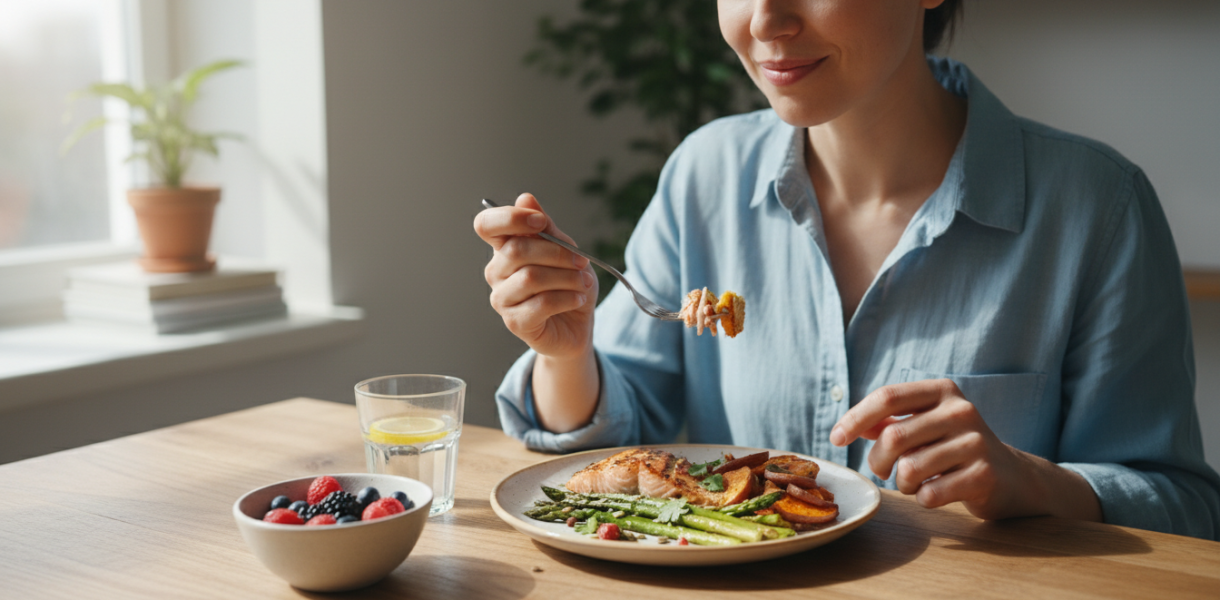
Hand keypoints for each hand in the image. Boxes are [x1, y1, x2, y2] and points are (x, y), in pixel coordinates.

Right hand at [474, 193, 598, 359]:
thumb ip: (547, 228)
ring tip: (585, 283)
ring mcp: (502, 298)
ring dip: (567, 278)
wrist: (577, 325)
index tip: (541, 222)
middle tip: (583, 262)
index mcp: (504, 248)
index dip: (510, 218)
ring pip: (530, 277)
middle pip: (516, 250)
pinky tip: (579, 299)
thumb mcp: (565, 250)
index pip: (486, 225)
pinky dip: (566, 298)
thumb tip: (526, 198)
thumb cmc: (568, 284)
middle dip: (557, 253)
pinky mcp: (515, 322)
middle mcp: (496, 272)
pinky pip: (540, 304)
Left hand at [830, 379, 1101, 521]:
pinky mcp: (984, 475)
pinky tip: (935, 492)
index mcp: (942, 391)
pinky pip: (930, 493)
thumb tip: (849, 425)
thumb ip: (888, 421)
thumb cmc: (955, 448)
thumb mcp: (924, 425)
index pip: (888, 397)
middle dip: (877, 460)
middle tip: (881, 470)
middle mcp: (961, 410)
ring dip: (902, 482)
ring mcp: (976, 442)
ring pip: (909, 468)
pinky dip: (923, 499)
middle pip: (893, 436)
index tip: (834, 438)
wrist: (1013, 477)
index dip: (855, 418)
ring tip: (914, 482)